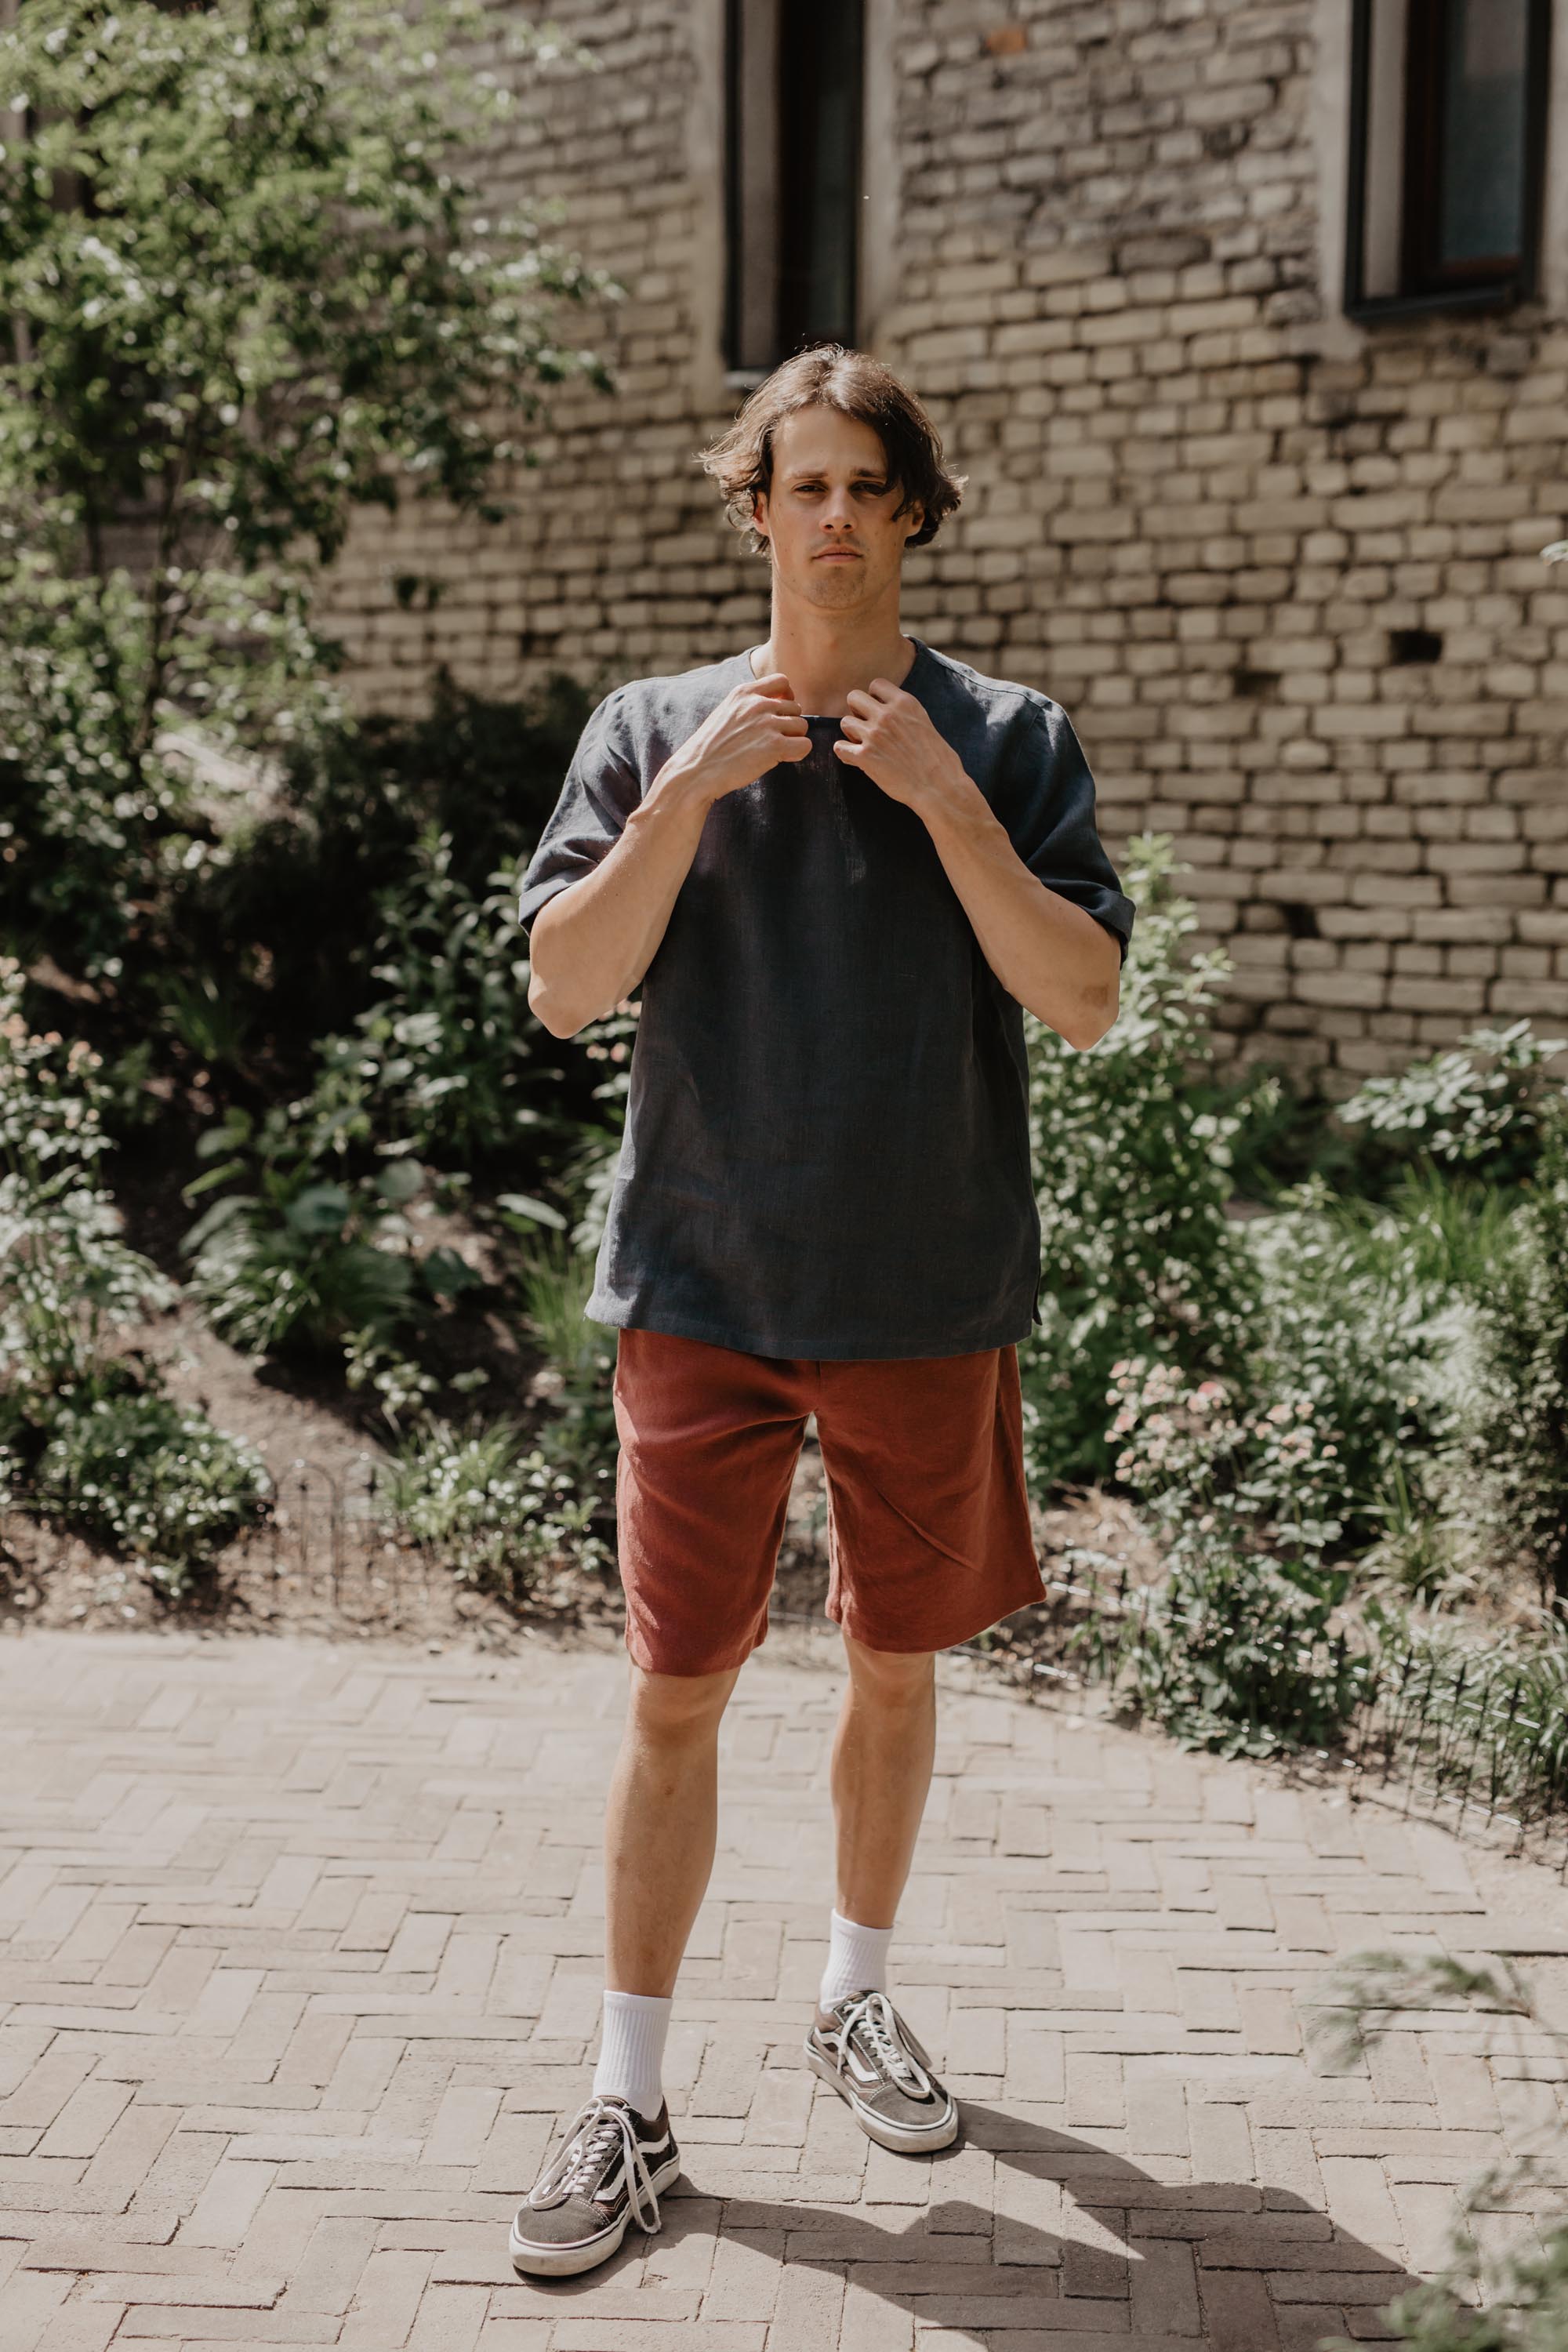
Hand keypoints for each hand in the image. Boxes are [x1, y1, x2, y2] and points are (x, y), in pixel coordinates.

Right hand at [665, 671, 810, 806]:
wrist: (697, 770)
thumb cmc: (710, 747)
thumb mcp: (725, 712)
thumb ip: (748, 705)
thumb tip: (776, 705)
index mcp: (744, 692)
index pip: (782, 681)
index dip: (787, 696)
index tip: (780, 712)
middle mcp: (758, 704)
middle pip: (795, 707)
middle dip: (788, 723)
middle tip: (773, 739)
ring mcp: (767, 724)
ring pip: (802, 726)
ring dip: (793, 739)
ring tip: (774, 751)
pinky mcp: (775, 746)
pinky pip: (805, 745)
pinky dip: (799, 753)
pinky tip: (783, 759)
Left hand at [833, 679, 965, 809]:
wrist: (939, 786)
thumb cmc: (938, 760)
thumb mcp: (925, 723)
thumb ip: (905, 714)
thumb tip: (890, 712)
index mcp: (905, 703)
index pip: (876, 684)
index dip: (873, 698)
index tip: (879, 711)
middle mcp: (887, 715)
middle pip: (853, 697)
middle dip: (857, 711)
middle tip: (867, 727)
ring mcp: (874, 735)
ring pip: (845, 722)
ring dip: (851, 734)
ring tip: (864, 745)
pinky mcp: (865, 757)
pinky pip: (839, 747)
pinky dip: (845, 754)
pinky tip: (856, 759)